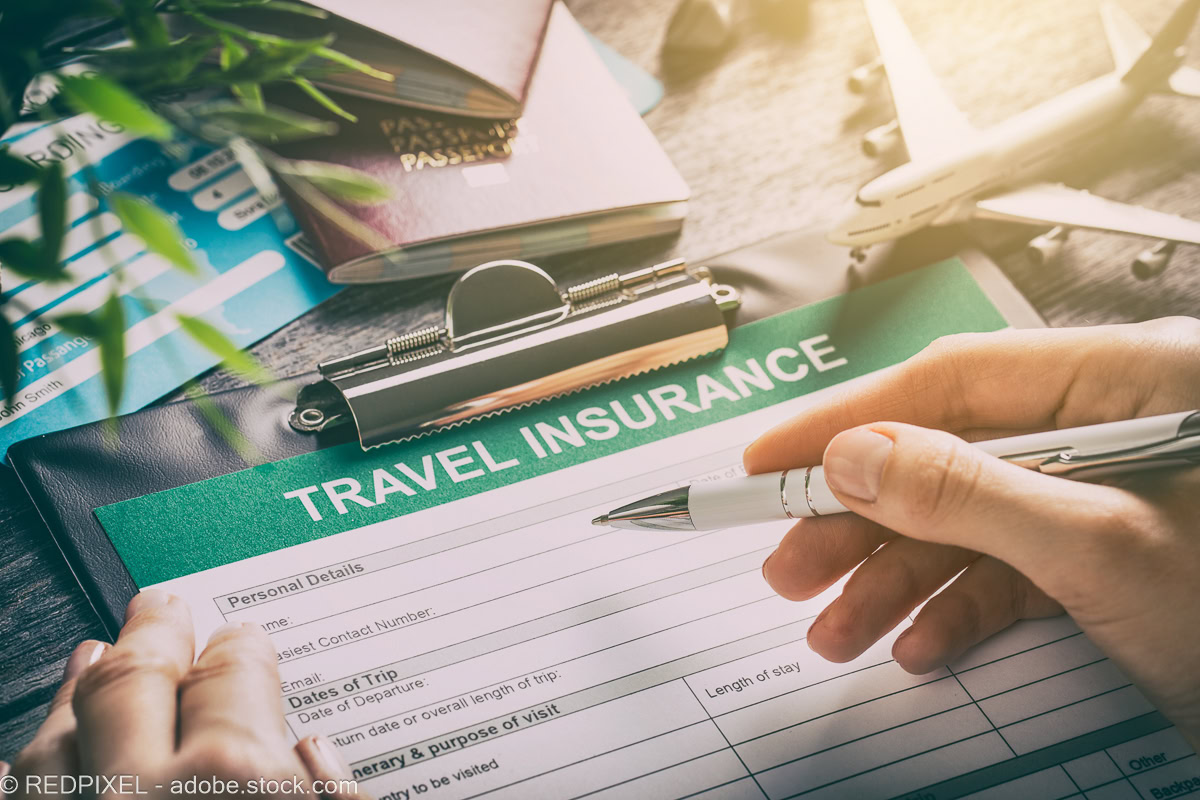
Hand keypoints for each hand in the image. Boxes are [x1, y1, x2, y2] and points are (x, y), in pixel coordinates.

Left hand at [5, 591, 363, 798]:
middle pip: (137, 677)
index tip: (243, 638)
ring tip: (92, 656)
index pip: (234, 672)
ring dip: (77, 690)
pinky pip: (17, 798)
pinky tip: (35, 745)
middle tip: (160, 606)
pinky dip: (24, 769)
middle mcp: (142, 791)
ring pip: (57, 737)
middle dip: (152, 631)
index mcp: (236, 775)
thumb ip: (338, 797)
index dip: (240, 644)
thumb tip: (316, 759)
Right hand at [743, 317, 1199, 748]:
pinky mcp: (1108, 556)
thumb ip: (972, 492)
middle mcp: (1105, 428)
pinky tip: (917, 643)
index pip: (948, 382)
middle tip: (783, 564)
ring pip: (968, 520)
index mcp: (1121, 382)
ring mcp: (1105, 495)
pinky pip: (1010, 570)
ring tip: (831, 626)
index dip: (846, 419)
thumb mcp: (1103, 546)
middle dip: (859, 518)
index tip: (767, 459)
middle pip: (946, 454)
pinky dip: (957, 609)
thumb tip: (856, 456)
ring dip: (893, 577)